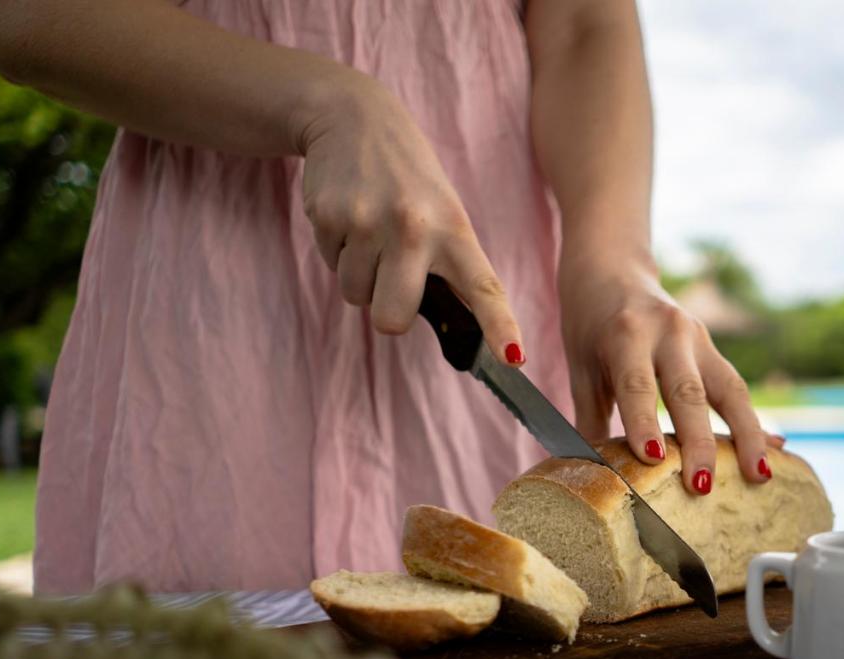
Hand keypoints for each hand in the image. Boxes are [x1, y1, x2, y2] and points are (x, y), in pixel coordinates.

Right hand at [297, 76, 524, 364]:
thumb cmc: (408, 180)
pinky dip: (339, 252)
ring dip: (361, 276)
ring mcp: (368, 224)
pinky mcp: (330, 218)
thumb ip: (448, 264)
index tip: (512, 356)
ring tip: (370, 232)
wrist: (353, 118)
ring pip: (357, 297)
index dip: (498, 326)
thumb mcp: (443, 210)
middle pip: (393, 320)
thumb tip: (450, 324)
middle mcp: (414, 229)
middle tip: (392, 275)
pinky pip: (332, 267)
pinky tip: (349, 217)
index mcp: (454, 230)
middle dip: (387, 311)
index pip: (483, 287)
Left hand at [559, 249, 778, 493]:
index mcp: (627, 333)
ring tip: (759, 476)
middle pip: (690, 391)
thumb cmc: (591, 325)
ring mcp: (698, 338)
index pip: (637, 384)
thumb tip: (594, 476)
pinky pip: (736, 388)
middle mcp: (669, 332)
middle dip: (699, 442)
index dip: (644, 421)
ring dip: (747, 435)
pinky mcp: (713, 349)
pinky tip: (773, 452)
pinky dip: (753, 422)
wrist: (613, 270)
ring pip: (730, 389)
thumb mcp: (580, 366)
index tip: (652, 458)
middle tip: (703, 486)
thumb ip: (589, 419)